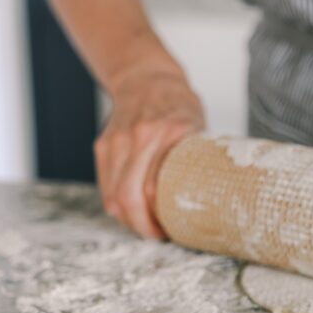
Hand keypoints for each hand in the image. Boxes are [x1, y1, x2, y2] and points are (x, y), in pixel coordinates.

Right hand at [95, 69, 204, 238]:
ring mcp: (115, 142)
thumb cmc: (177, 104)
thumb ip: (196, 159)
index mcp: (166, 132)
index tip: (173, 229)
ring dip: (128, 219)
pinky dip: (117, 203)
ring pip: (112, 196)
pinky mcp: (102, 146)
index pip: (154, 188)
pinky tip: (131, 211)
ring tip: (146, 227)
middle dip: (141, 225)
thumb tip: (210, 198)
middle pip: (128, 196)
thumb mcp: (197, 128)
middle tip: (157, 235)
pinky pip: (105, 185)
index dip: (159, 216)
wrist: (145, 77)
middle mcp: (137, 137)